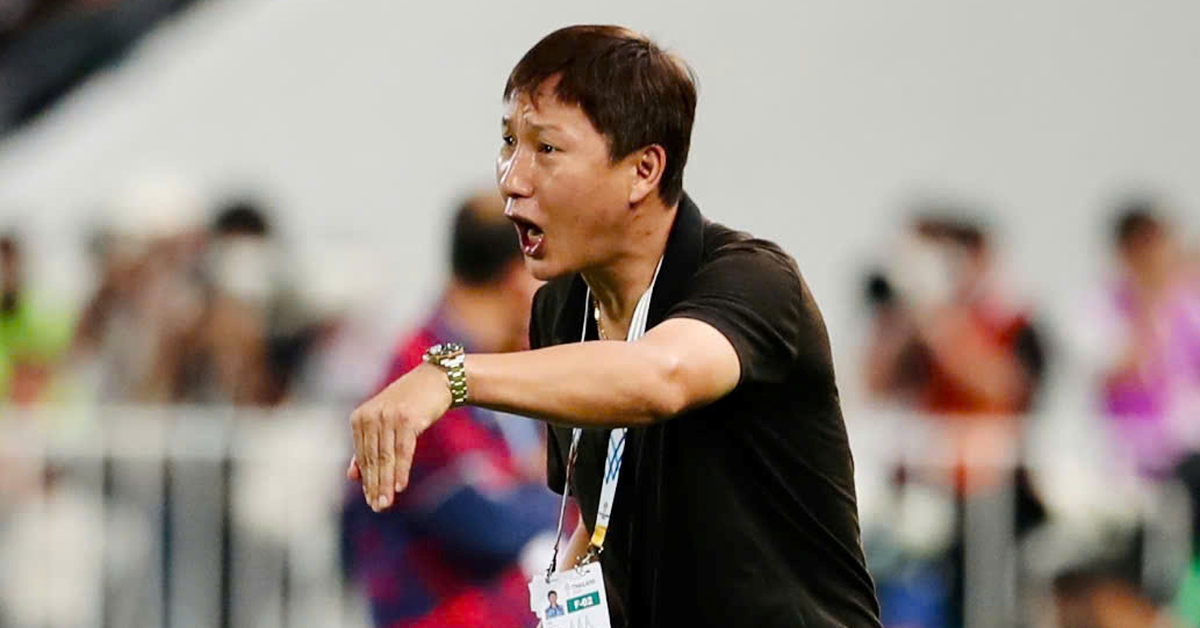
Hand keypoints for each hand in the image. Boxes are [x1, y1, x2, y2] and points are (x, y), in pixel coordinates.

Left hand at [347, 362, 453, 511]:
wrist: (436, 380)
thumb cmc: (409, 403)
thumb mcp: (383, 421)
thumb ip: (366, 446)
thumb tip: (352, 476)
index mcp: (359, 418)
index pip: (363, 456)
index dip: (367, 481)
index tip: (371, 501)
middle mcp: (371, 416)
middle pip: (373, 459)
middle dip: (375, 486)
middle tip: (378, 507)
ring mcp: (389, 416)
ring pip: (386, 457)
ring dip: (386, 483)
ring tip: (386, 503)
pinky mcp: (408, 418)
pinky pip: (403, 450)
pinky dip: (401, 469)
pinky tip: (400, 486)